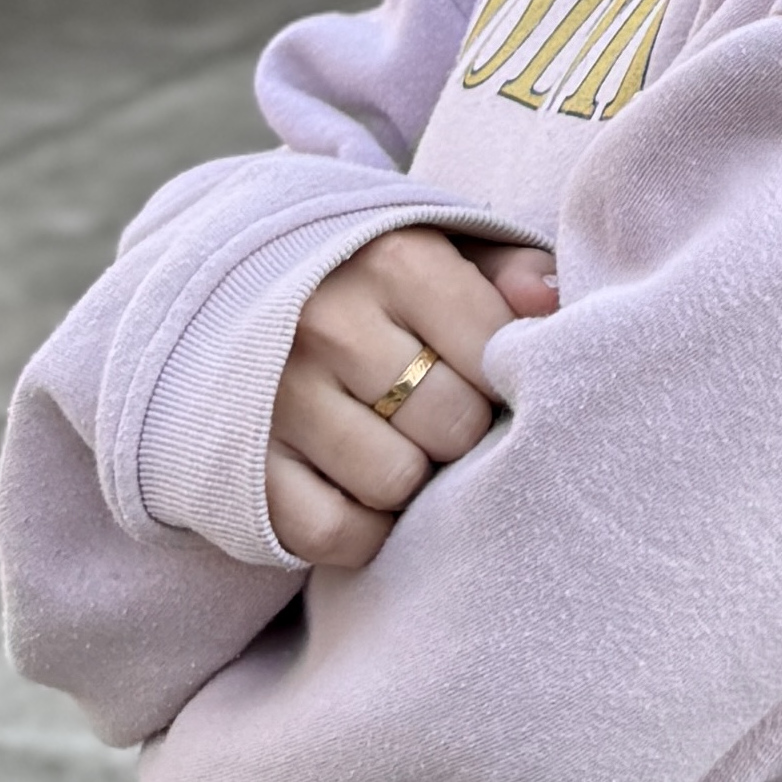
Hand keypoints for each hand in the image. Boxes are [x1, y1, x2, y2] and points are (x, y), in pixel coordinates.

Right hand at [264, 226, 537, 573]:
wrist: (227, 293)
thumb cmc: (364, 279)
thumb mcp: (436, 249)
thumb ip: (505, 270)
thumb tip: (554, 304)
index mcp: (394, 263)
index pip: (494, 351)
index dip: (505, 376)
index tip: (490, 376)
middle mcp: (331, 326)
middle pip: (452, 424)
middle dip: (461, 431)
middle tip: (443, 418)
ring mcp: (279, 399)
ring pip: (395, 483)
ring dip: (412, 481)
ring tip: (401, 447)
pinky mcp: (243, 468)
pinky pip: (331, 533)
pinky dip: (360, 530)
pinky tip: (361, 492)